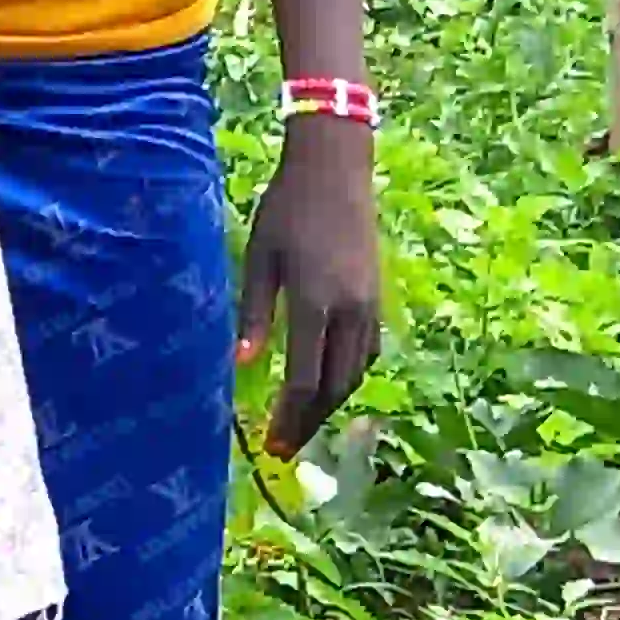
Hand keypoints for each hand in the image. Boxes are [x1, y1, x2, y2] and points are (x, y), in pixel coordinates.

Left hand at [239, 121, 382, 460]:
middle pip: (334, 386)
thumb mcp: (259, 258)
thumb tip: (241, 365)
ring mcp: (370, 306)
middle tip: (284, 448)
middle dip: (309, 422)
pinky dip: (348, 377)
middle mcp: (349, 311)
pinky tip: (328, 385)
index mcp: (315, 302)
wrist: (335, 172)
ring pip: (355, 373)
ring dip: (330, 404)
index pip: (304, 378)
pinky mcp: (377, 298)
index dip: (288, 416)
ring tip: (302, 424)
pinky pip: (367, 352)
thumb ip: (254, 314)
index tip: (271, 444)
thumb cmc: (286, 210)